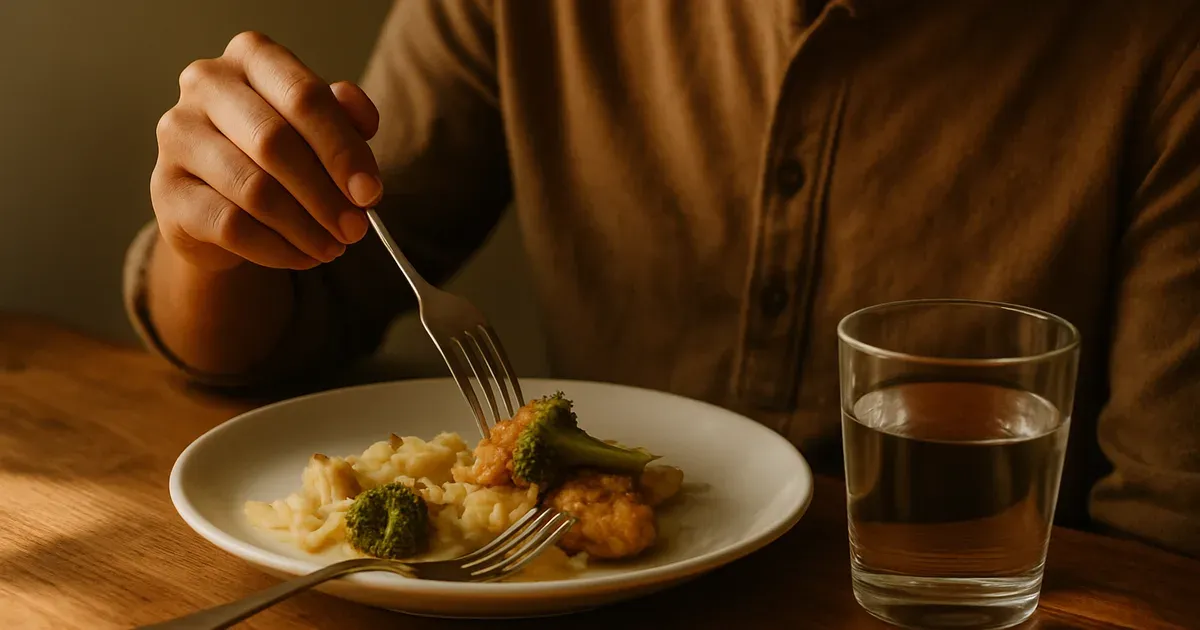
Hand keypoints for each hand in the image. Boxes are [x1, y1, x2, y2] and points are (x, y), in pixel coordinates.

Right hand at [150, 31, 381, 271]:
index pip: (304, 96)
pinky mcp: (165, 189)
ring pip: (253, 189)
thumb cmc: (280, 154)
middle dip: (325, 194)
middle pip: (275, 142)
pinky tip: (303, 256)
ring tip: (334, 248)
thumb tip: (364, 123)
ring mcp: (177, 134)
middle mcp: (206, 83)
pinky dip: (277, 248)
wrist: (220, 198)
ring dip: (304, 228)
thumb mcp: (320, 130)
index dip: (343, 149)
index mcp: (252, 56)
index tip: (370, 192)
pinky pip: (230, 226)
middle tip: (356, 229)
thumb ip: (346, 119)